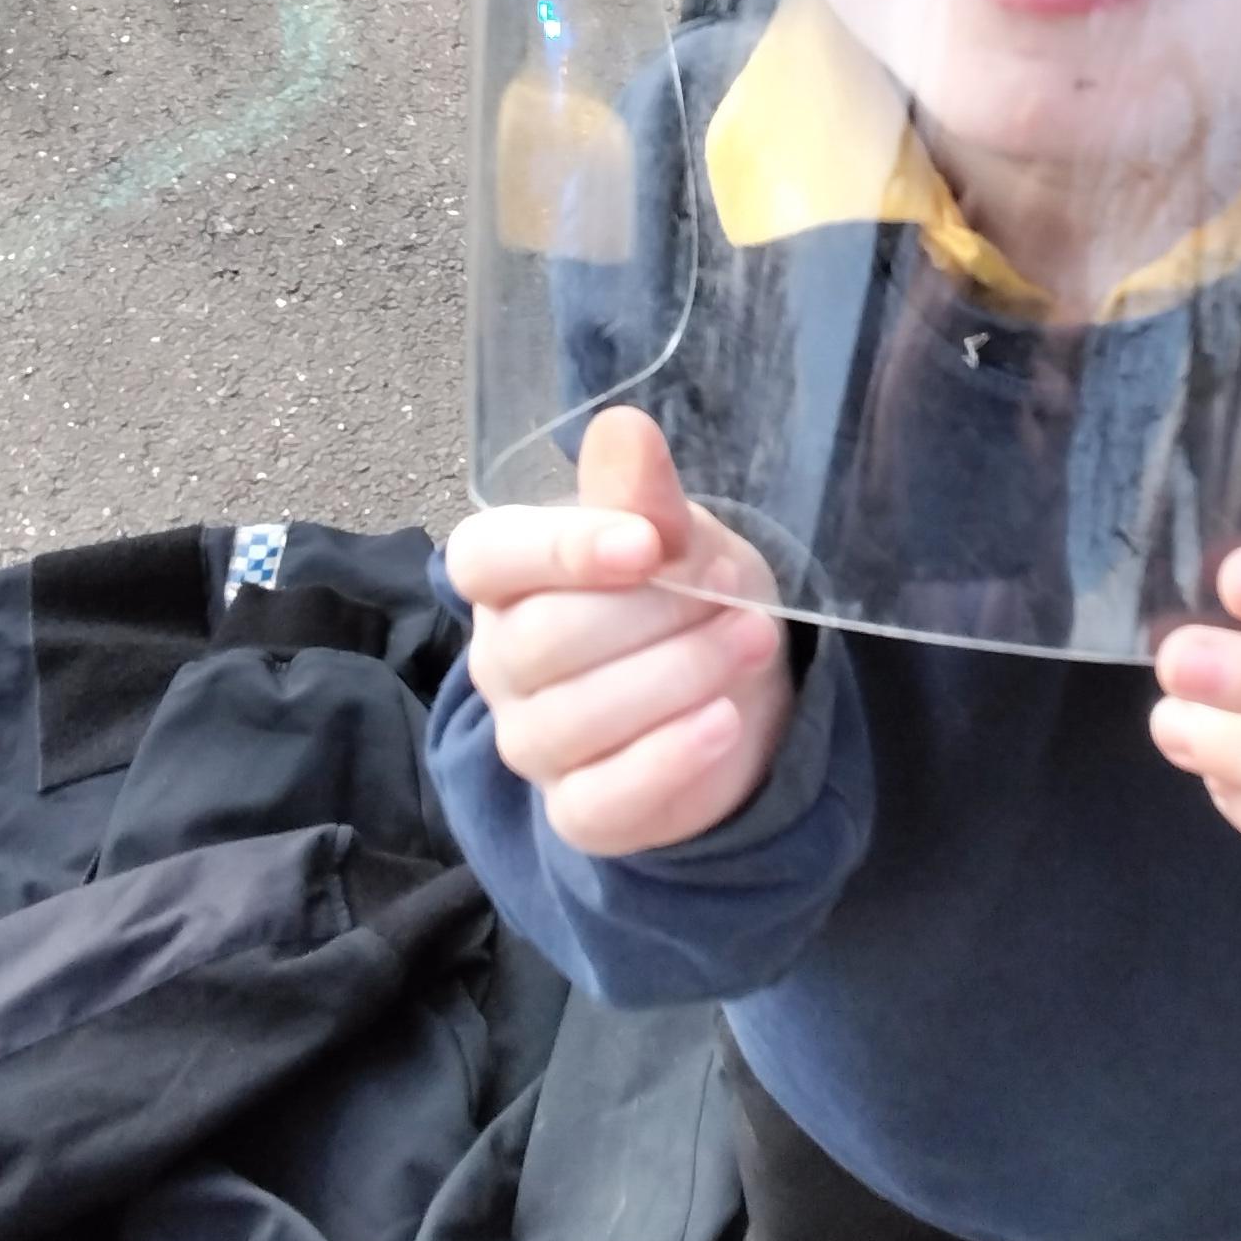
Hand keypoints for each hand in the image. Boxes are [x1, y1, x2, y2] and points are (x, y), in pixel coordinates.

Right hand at [446, 407, 792, 855]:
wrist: (736, 690)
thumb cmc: (687, 594)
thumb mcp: (680, 535)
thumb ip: (643, 494)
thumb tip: (623, 429)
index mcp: (506, 576)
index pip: (488, 560)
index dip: (561, 551)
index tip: (646, 545)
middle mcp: (502, 661)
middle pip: (544, 642)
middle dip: (652, 616)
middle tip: (733, 595)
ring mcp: (533, 742)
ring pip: (575, 718)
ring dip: (678, 676)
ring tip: (752, 640)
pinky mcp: (579, 811)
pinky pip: (603, 799)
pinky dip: (670, 759)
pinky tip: (725, 723)